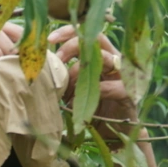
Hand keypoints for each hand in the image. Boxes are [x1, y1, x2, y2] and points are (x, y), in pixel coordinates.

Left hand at [49, 26, 136, 141]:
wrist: (116, 134)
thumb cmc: (91, 111)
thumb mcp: (72, 92)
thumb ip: (62, 79)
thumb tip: (39, 71)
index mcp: (99, 56)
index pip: (86, 33)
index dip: (68, 32)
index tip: (49, 39)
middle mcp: (113, 60)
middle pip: (95, 39)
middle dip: (72, 47)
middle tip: (56, 61)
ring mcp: (123, 75)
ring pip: (104, 59)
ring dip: (80, 73)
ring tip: (66, 92)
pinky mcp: (128, 93)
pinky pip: (113, 86)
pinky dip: (96, 92)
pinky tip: (80, 105)